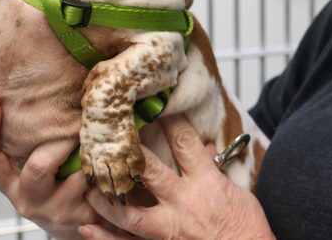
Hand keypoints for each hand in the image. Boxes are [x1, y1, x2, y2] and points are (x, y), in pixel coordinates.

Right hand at [0, 99, 98, 239]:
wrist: (76, 221)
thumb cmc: (54, 178)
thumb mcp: (37, 158)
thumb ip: (30, 134)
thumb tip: (36, 84)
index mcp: (8, 178)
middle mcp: (23, 196)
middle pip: (39, 167)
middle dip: (65, 144)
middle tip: (80, 129)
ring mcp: (49, 210)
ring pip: (76, 177)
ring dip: (92, 159)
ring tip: (102, 148)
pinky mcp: (74, 219)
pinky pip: (96, 188)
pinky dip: (105, 173)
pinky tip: (110, 169)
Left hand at [78, 114, 274, 239]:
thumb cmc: (245, 226)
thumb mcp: (234, 190)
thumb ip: (212, 169)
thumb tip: (202, 147)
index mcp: (206, 182)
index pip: (183, 142)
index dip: (167, 120)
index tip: (153, 104)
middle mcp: (184, 203)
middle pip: (150, 171)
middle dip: (129, 152)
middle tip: (110, 135)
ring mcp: (170, 229)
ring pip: (130, 212)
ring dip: (107, 197)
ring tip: (89, 182)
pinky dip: (105, 238)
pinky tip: (86, 228)